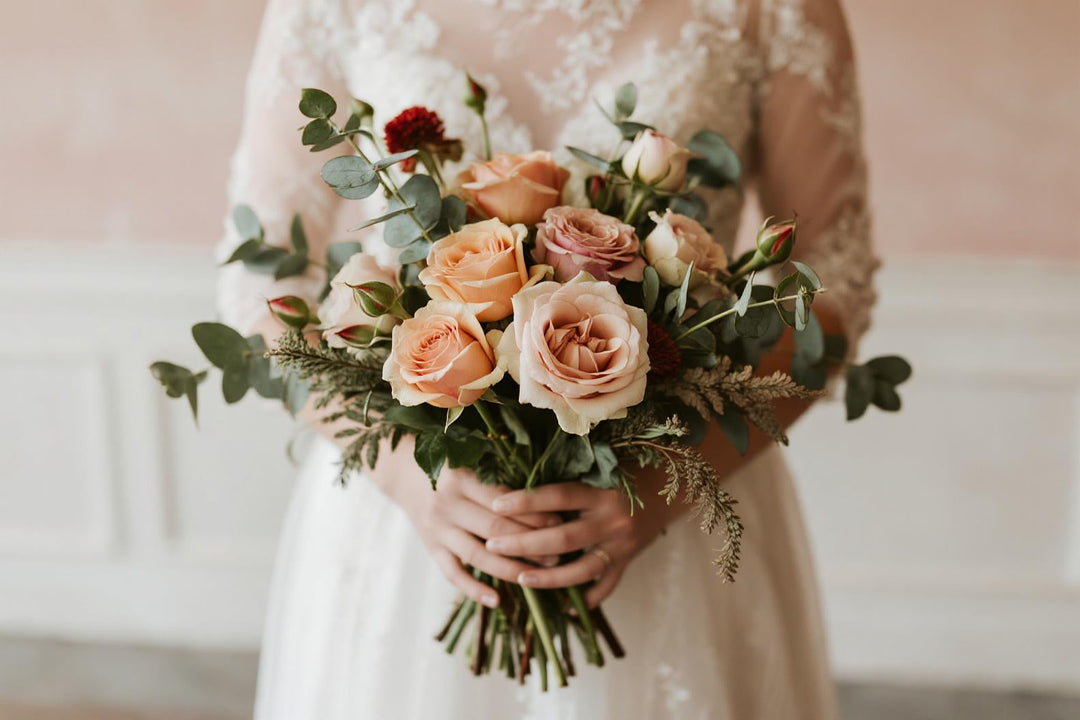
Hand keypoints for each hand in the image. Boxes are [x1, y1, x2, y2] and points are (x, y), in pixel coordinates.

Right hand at [376, 459, 561, 608]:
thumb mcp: (471, 462)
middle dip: (529, 543)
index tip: (560, 522)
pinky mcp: (431, 548)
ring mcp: (438, 529)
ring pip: (477, 555)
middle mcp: (447, 505)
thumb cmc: (450, 464)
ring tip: (539, 576)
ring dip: (510, 568)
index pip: (503, 502)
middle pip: (494, 530)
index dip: (532, 514)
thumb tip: (546, 497)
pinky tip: (497, 601)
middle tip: (558, 553)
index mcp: (462, 479)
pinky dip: (474, 589)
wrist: (403, 472)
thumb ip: (500, 477)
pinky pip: (453, 574)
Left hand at [485, 482, 670, 606]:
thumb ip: (570, 476)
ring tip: (519, 578)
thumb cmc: (630, 469)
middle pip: (563, 538)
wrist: (674, 486)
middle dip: (525, 544)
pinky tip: (560, 607)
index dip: (526, 501)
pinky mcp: (628, 562)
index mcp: (602, 491)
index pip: (557, 496)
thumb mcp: (602, 466)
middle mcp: (612, 520)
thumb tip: (521, 477)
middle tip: (493, 544)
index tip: (495, 504)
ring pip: (581, 570)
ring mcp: (622, 546)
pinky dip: (584, 599)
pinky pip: (604, 587)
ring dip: (548, 578)